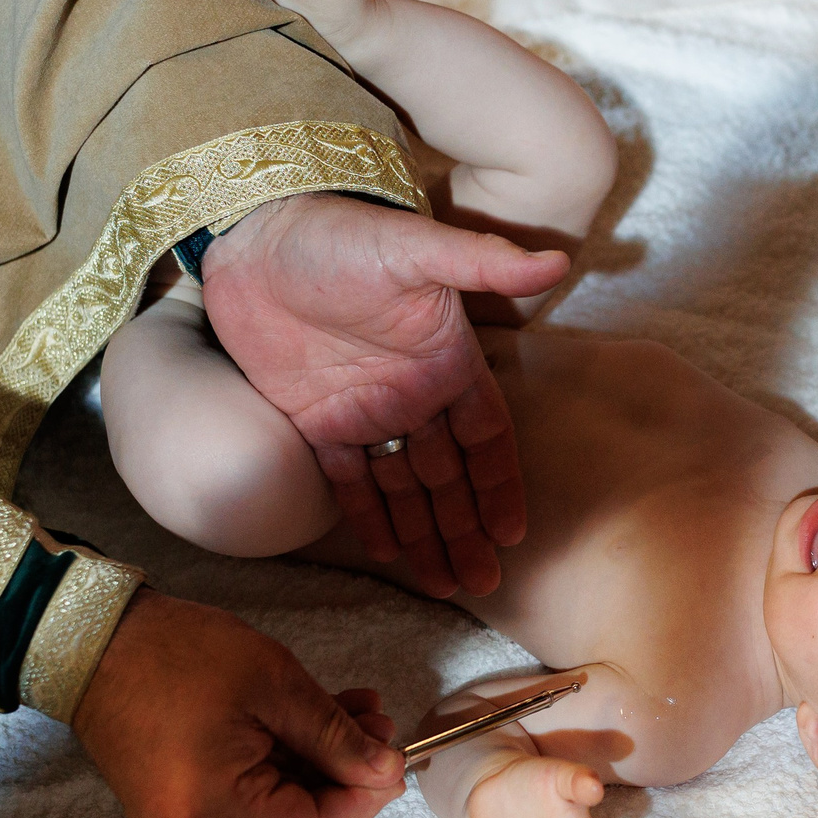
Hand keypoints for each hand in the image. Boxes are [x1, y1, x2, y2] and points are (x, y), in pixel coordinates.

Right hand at [73, 589, 404, 817]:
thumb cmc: (176, 652)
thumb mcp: (275, 685)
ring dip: (318, 766)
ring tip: (354, 713)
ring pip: (273, 811)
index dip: (361, 801)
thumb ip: (336, 736)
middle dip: (344, 777)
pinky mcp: (175, 806)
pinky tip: (313, 722)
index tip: (393, 760)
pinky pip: (244, 799)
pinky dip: (282, 765)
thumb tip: (383, 771)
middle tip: (380, 727)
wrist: (93, 638)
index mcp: (209, 812)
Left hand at [202, 192, 568, 597]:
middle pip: (448, 477)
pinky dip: (368, 516)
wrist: (258, 232)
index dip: (499, 485)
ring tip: (443, 585)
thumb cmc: (343, 233)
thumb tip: (559, 261)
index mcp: (446, 362)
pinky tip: (387, 554)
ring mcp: (365, 411)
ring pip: (403, 489)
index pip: (485, 438)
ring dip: (424, 535)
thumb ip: (483, 262)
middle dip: (465, 530)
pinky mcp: (316, 419)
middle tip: (482, 585)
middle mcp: (412, 395)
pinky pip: (348, 480)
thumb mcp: (414, 248)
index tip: (512, 533)